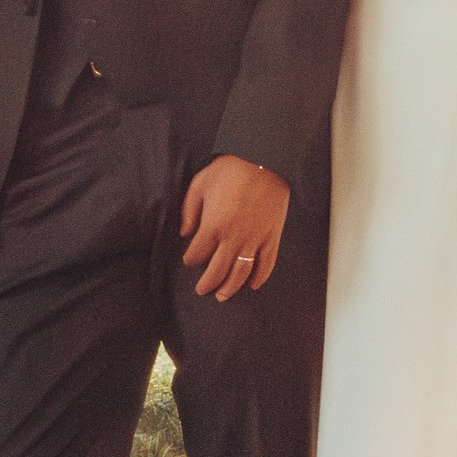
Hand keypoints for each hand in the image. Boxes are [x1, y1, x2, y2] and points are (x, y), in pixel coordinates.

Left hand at [180, 155, 289, 301]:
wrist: (265, 160)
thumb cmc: (231, 170)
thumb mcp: (200, 184)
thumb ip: (189, 210)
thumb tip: (185, 232)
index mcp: (213, 226)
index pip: (197, 255)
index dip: (190, 260)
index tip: (190, 259)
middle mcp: (233, 238)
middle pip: (217, 272)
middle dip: (207, 284)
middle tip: (202, 290)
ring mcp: (255, 239)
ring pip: (241, 273)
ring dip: (230, 288)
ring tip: (222, 295)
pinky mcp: (272, 237)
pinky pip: (266, 264)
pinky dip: (260, 277)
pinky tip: (253, 285)